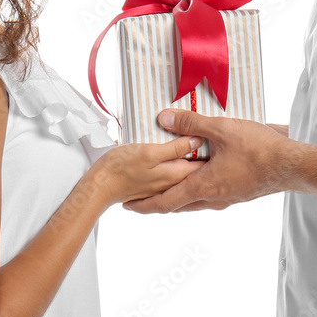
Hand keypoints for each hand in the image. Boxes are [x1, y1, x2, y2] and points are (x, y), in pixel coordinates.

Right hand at [83, 136, 204, 207]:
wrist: (101, 185)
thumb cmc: (121, 168)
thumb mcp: (150, 152)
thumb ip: (175, 148)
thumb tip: (198, 139)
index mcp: (177, 174)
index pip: (206, 162)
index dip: (213, 147)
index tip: (215, 131)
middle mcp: (175, 181)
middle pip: (199, 166)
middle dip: (206, 152)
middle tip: (209, 131)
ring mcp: (166, 183)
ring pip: (187, 169)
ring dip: (193, 156)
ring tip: (197, 138)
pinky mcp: (156, 182)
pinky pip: (175, 172)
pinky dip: (180, 162)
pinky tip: (178, 152)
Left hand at [122, 109, 293, 213]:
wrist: (292, 165)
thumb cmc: (260, 149)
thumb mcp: (221, 129)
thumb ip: (191, 124)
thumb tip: (164, 119)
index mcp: (204, 186)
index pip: (166, 202)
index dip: (145, 204)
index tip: (128, 205)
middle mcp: (214, 197)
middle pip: (178, 205)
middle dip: (157, 201)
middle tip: (140, 198)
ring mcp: (227, 196)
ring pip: (195, 200)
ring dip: (177, 194)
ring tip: (164, 184)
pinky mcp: (238, 191)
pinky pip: (210, 194)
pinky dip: (196, 187)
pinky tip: (198, 173)